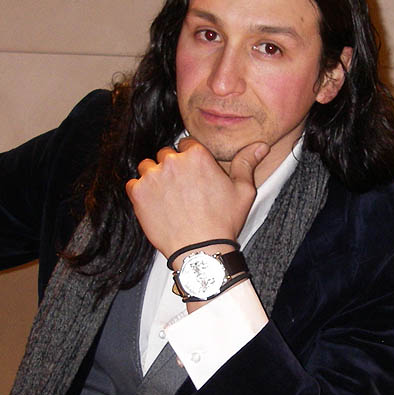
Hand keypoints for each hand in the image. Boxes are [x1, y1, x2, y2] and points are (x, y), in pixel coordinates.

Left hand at [125, 137, 267, 263]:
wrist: (201, 250)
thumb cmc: (223, 222)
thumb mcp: (243, 191)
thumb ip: (246, 163)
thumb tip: (260, 145)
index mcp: (197, 155)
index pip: (186, 144)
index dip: (190, 160)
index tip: (193, 175)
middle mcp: (172, 161)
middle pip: (166, 155)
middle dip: (172, 167)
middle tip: (181, 189)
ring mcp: (153, 177)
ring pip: (147, 167)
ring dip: (154, 177)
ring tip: (166, 196)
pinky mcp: (138, 193)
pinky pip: (133, 184)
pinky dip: (140, 192)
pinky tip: (154, 204)